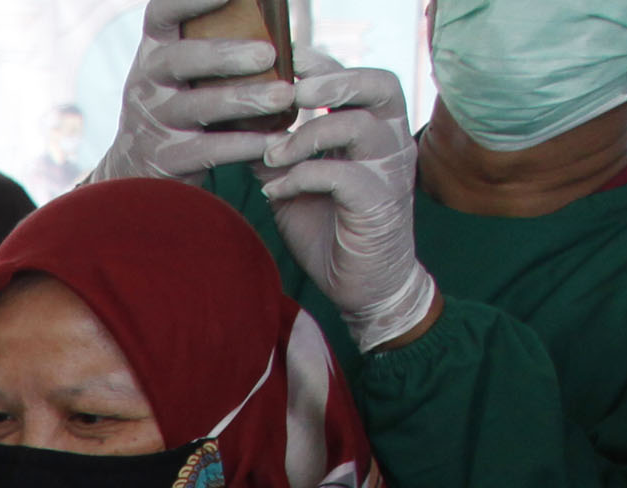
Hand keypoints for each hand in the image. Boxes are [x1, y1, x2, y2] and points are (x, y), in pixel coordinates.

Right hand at [95, 0, 296, 182]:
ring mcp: (154, 121)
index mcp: (155, 49)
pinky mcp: (168, 159)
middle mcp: (147, 81)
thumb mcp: (182, 67)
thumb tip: (271, 7)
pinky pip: (210, 149)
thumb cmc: (179, 100)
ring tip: (285, 96)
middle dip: (225, 55)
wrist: (139, 169)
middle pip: (180, 60)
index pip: (163, 12)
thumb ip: (212, 39)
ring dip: (244, 100)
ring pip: (198, 107)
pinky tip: (277, 139)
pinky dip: (246, 144)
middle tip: (268, 54)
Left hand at [257, 53, 437, 350]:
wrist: (361, 287)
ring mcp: (389, 171)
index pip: (360, 79)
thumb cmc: (330, 231)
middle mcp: (389, 142)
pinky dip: (302, 176)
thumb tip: (237, 125)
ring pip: (357, 124)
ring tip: (271, 154)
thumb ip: (277, 153)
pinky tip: (274, 191)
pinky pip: (342, 174)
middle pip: (379, 84)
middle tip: (291, 93)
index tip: (288, 61)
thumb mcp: (295, 184)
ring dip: (304, 135)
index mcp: (374, 130)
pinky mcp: (379, 203)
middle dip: (331, 80)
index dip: (326, 64)